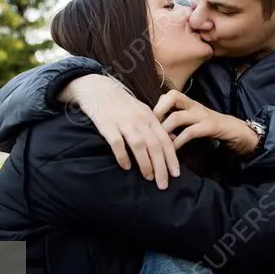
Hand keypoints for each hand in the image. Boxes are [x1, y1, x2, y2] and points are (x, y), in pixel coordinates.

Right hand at [60, 75, 179, 188]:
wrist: (98, 89)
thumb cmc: (122, 104)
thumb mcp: (142, 111)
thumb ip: (155, 126)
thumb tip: (171, 141)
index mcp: (150, 117)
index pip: (165, 140)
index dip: (172, 158)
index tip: (176, 175)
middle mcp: (140, 120)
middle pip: (155, 146)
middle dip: (161, 167)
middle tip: (163, 184)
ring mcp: (123, 122)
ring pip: (139, 145)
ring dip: (145, 163)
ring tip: (149, 178)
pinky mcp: (107, 124)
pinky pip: (117, 143)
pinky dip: (122, 156)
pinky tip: (126, 167)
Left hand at [153, 91, 258, 154]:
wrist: (236, 130)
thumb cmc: (210, 126)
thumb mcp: (192, 119)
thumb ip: (177, 120)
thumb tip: (156, 129)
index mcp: (189, 102)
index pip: (168, 95)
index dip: (156, 106)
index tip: (149, 122)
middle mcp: (194, 105)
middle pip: (172, 96)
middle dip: (157, 112)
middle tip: (149, 129)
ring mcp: (202, 115)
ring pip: (177, 116)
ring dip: (164, 130)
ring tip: (158, 143)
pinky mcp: (210, 127)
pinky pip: (190, 132)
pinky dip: (178, 142)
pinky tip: (173, 150)